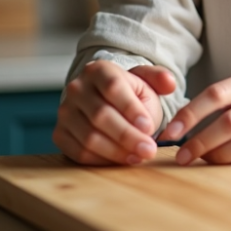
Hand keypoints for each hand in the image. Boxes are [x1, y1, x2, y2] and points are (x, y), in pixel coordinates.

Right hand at [54, 61, 176, 165]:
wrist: (105, 102)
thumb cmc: (129, 93)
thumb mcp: (146, 81)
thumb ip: (159, 79)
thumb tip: (170, 83)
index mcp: (98, 70)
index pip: (113, 88)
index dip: (131, 109)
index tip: (149, 127)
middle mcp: (77, 89)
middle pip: (101, 116)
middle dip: (128, 136)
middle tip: (149, 150)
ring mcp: (65, 112)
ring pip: (89, 137)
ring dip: (117, 151)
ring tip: (139, 157)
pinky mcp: (60, 134)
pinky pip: (79, 152)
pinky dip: (103, 160)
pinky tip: (123, 160)